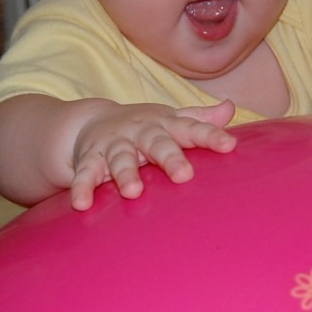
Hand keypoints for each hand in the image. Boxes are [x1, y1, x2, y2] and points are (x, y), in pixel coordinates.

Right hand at [69, 99, 237, 210]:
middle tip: (184, 175)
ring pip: (120, 159)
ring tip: (133, 192)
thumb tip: (230, 108)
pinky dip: (82, 187)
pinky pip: (85, 174)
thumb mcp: (174, 120)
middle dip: (170, 158)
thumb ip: (202, 120)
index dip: (211, 136)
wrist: (93, 120)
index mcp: (166, 124)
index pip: (192, 129)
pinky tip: (81, 203)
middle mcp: (141, 132)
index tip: (229, 145)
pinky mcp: (89, 159)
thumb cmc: (147, 127)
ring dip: (125, 174)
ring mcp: (114, 144)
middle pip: (157, 143)